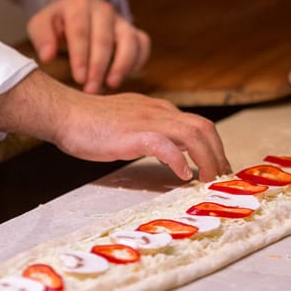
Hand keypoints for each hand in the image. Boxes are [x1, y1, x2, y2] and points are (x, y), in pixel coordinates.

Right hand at [0, 70, 230, 181]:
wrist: (68, 114)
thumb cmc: (94, 123)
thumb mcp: (132, 124)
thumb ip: (153, 133)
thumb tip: (172, 152)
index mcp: (160, 111)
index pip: (198, 125)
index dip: (213, 147)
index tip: (216, 166)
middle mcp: (160, 112)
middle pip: (204, 129)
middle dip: (218, 154)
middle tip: (221, 177)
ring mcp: (148, 121)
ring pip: (192, 136)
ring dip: (207, 160)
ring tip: (208, 180)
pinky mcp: (134, 134)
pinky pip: (165, 146)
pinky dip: (178, 161)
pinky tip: (182, 175)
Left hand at [27, 0, 149, 93]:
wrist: (80, 13)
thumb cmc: (59, 25)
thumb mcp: (42, 25)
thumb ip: (42, 38)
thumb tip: (47, 57)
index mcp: (78, 5)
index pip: (80, 31)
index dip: (81, 56)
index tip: (79, 79)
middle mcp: (103, 10)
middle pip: (105, 39)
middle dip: (98, 67)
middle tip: (91, 89)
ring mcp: (121, 21)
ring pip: (129, 41)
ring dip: (122, 65)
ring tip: (112, 85)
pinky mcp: (134, 32)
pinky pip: (143, 45)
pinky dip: (137, 62)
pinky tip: (123, 78)